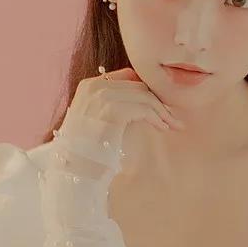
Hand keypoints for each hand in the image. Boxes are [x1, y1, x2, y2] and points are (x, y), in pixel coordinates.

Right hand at [63, 66, 183, 142]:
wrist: (74, 169)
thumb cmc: (87, 150)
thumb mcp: (97, 120)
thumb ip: (114, 105)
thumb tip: (146, 99)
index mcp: (89, 86)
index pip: (127, 77)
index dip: (147, 91)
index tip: (160, 106)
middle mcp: (94, 86)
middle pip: (138, 85)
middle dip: (159, 101)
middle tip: (172, 118)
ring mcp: (101, 97)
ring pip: (144, 95)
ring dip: (162, 110)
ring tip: (172, 124)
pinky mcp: (112, 110)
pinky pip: (144, 108)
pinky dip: (157, 118)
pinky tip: (163, 128)